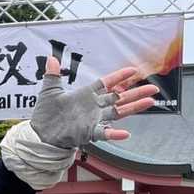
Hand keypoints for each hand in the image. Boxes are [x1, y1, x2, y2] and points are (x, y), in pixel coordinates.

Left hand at [0, 56, 158, 189]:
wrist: (40, 134)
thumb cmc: (46, 114)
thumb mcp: (50, 92)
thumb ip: (53, 76)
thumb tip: (50, 58)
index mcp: (86, 94)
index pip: (107, 83)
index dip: (120, 76)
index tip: (134, 70)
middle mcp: (94, 106)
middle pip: (119, 97)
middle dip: (136, 92)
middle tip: (154, 87)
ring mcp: (94, 119)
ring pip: (118, 112)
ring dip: (134, 107)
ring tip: (151, 102)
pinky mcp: (89, 132)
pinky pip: (104, 133)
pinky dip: (114, 134)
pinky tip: (126, 134)